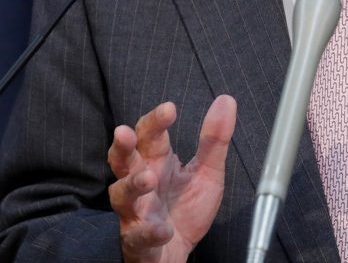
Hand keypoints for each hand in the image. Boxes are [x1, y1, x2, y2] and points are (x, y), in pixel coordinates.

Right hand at [107, 95, 236, 262]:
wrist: (179, 251)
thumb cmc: (186, 208)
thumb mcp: (208, 172)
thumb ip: (214, 139)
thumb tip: (226, 100)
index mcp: (157, 162)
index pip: (149, 135)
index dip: (155, 120)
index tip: (169, 109)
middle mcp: (141, 183)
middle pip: (123, 160)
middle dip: (122, 146)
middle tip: (124, 132)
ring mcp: (136, 212)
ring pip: (121, 195)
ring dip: (131, 185)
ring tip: (148, 178)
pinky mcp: (139, 240)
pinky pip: (138, 235)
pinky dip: (149, 232)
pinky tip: (163, 229)